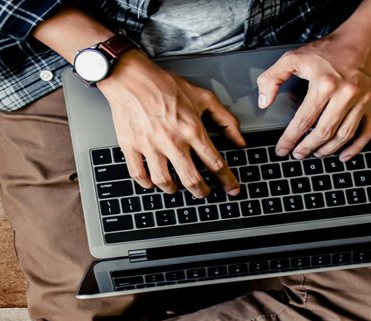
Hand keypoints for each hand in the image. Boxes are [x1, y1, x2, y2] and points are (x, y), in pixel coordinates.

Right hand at [98, 52, 245, 197]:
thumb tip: (240, 141)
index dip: (227, 180)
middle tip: (204, 193)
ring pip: (164, 181)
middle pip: (191, 179)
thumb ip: (225, 119)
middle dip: (201, 192)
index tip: (232, 188)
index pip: (215, 163)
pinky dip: (147, 183)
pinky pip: (139, 175)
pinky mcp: (131, 147)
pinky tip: (153, 182)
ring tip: (177, 187)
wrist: (131, 77)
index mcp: (191, 129)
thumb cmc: (164, 84)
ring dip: (174, 189)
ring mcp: (150, 146)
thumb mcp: (203, 97)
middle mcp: (172, 141)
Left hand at [256, 30, 370, 161]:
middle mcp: (345, 94)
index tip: (282, 149)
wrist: (366, 37)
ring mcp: (362, 100)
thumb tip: (263, 102)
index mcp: (324, 84)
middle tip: (298, 154)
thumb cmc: (332, 48)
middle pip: (323, 133)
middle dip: (307, 148)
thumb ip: (273, 78)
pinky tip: (343, 155)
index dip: (290, 139)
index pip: (302, 121)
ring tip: (315, 153)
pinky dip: (355, 148)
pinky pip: (366, 133)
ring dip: (327, 150)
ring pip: (343, 136)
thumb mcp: (295, 57)